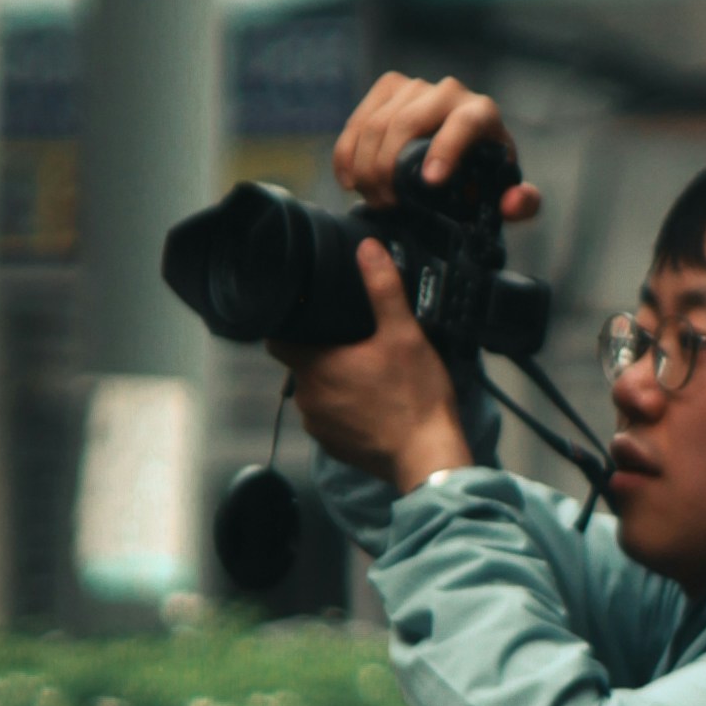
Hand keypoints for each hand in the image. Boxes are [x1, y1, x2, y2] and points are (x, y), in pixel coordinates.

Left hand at [281, 237, 475, 497]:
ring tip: (366, 375)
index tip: (306, 319)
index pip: (277, 340)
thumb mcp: (404, 333)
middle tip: (353, 344)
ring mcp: (319, 426)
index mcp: (315, 366)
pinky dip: (345, 412)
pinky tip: (371, 405)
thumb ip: (382, 289)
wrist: (428, 456)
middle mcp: (308, 398)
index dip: (288, 327)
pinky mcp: (334, 447)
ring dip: (333, 384)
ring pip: (315, 394)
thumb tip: (367, 250)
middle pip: (300, 366)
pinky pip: (330, 421)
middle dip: (320, 354)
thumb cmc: (415, 397)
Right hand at [332, 73, 541, 220]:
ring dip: (365, 167)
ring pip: (375, 124)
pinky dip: (347, 154)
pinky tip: (350, 181)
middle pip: (405, 124)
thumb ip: (522, 203)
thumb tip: (513, 203)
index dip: (444, 151)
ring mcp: (414, 87)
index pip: (462, 124)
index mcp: (482, 113)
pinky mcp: (387, 89)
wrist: (463, 148)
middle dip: (388, 170)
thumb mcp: (506, 190)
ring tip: (373, 198)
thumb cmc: (485, 171)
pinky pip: (357, 121)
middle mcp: (449, 92)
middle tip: (387, 204)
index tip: (429, 183)